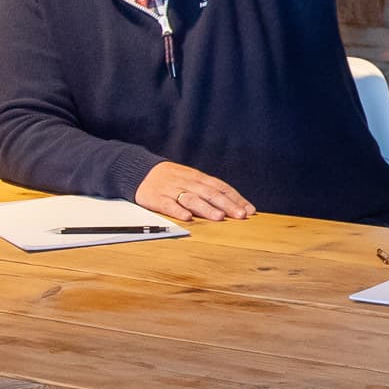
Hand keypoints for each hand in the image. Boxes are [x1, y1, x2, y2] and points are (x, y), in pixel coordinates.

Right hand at [134, 161, 253, 221]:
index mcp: (198, 178)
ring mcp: (172, 190)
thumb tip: (232, 203)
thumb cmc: (170, 178)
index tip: (249, 210)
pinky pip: (168, 204)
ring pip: (192, 199)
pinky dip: (178, 211)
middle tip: (241, 215)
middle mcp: (188, 182)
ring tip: (219, 217)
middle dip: (227, 204)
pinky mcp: (157, 198)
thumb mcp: (191, 179)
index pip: (221, 187)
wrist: (139, 170)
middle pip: (210, 193)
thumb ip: (208, 189)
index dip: (236, 198)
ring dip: (207, 208)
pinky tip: (187, 218)